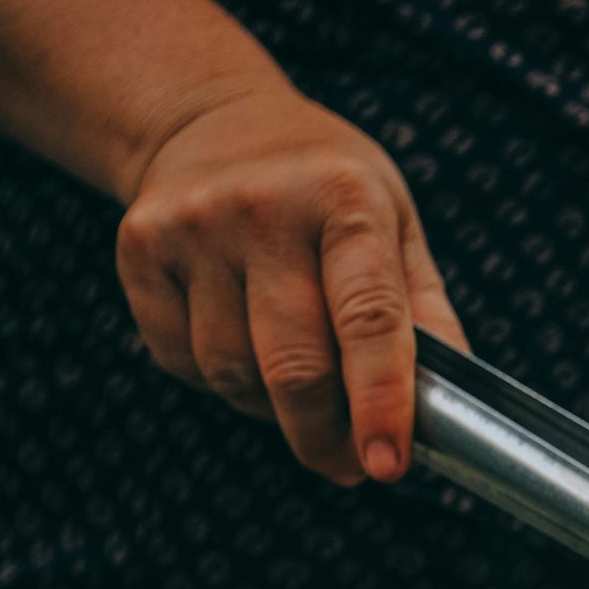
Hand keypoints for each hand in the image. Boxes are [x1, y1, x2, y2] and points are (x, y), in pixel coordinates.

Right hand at [114, 84, 466, 484]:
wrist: (214, 121)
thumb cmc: (328, 190)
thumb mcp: (397, 225)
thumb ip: (426, 315)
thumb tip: (448, 411)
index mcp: (346, 199)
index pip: (369, 321)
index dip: (381, 404)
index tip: (387, 466)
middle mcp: (263, 209)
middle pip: (294, 367)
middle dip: (325, 437)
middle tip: (351, 465)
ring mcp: (192, 228)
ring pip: (234, 375)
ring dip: (273, 409)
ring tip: (300, 387)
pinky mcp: (139, 251)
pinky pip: (184, 362)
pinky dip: (221, 382)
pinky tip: (244, 347)